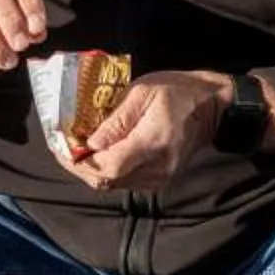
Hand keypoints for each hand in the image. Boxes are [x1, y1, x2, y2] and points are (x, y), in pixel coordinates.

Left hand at [61, 71, 228, 192]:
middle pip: (106, 180)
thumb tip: (91, 143)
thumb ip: (117, 119)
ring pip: (113, 183)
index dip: (79, 162)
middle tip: (61, 147)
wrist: (214, 106)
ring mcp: (159, 177)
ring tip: (74, 148)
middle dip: (78, 167)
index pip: (108, 167)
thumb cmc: (178, 91)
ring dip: (90, 169)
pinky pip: (125, 180)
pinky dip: (106, 169)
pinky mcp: (160, 178)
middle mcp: (156, 168)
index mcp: (152, 144)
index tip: (61, 147)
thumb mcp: (144, 92)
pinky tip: (97, 153)